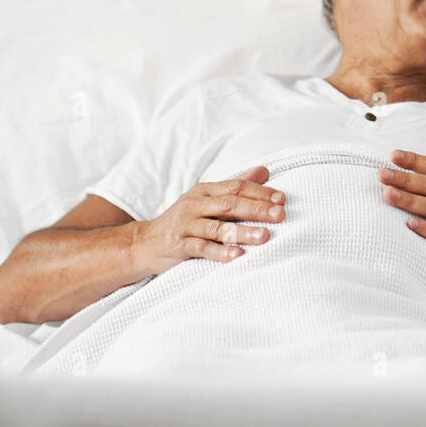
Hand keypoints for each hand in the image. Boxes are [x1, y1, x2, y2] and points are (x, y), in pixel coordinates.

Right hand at [135, 165, 285, 275]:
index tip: (282, 199)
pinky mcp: (178, 246)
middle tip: (280, 215)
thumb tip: (265, 171)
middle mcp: (194, 205)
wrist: (143, 243)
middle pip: (229, 204)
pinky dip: (220, 252)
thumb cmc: (184, 220)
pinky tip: (238, 256)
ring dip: (243, 232)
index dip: (260, 192)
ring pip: (217, 228)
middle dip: (257, 209)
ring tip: (265, 236)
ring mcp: (185, 225)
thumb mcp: (207, 199)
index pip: (235, 187)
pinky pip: (201, 248)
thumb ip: (235, 186)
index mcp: (204, 191)